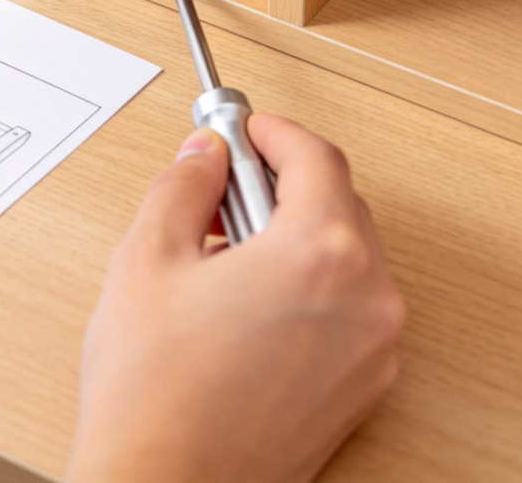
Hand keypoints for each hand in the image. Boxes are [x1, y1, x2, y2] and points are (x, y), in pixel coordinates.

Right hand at [66, 115, 404, 482]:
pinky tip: (246, 300)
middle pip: (337, 200)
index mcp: (320, 255)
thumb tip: (205, 155)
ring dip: (293, 231)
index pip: (316, 156)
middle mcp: (366, 300)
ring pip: (345, 252)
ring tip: (224, 253)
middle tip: (223, 186)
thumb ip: (184, 184)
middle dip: (280, 180)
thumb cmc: (155, 394)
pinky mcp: (363, 387)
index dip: (273, 131)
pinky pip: (348, 303)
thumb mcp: (148, 257)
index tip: (246, 128)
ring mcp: (373, 350)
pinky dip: (308, 281)